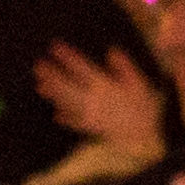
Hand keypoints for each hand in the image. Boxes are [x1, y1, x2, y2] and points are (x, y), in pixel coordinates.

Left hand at [35, 44, 167, 154]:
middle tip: (37, 66)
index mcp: (104, 85)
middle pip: (68, 84)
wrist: (146, 138)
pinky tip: (56, 115)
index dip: (67, 57)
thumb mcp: (141, 83)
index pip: (82, 67)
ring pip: (68, 102)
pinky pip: (76, 122)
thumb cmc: (146, 109)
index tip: (54, 47)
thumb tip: (111, 50)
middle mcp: (93, 98)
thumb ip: (125, 67)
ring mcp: (91, 114)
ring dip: (53, 94)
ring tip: (39, 86)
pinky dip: (66, 118)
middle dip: (52, 75)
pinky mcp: (94, 128)